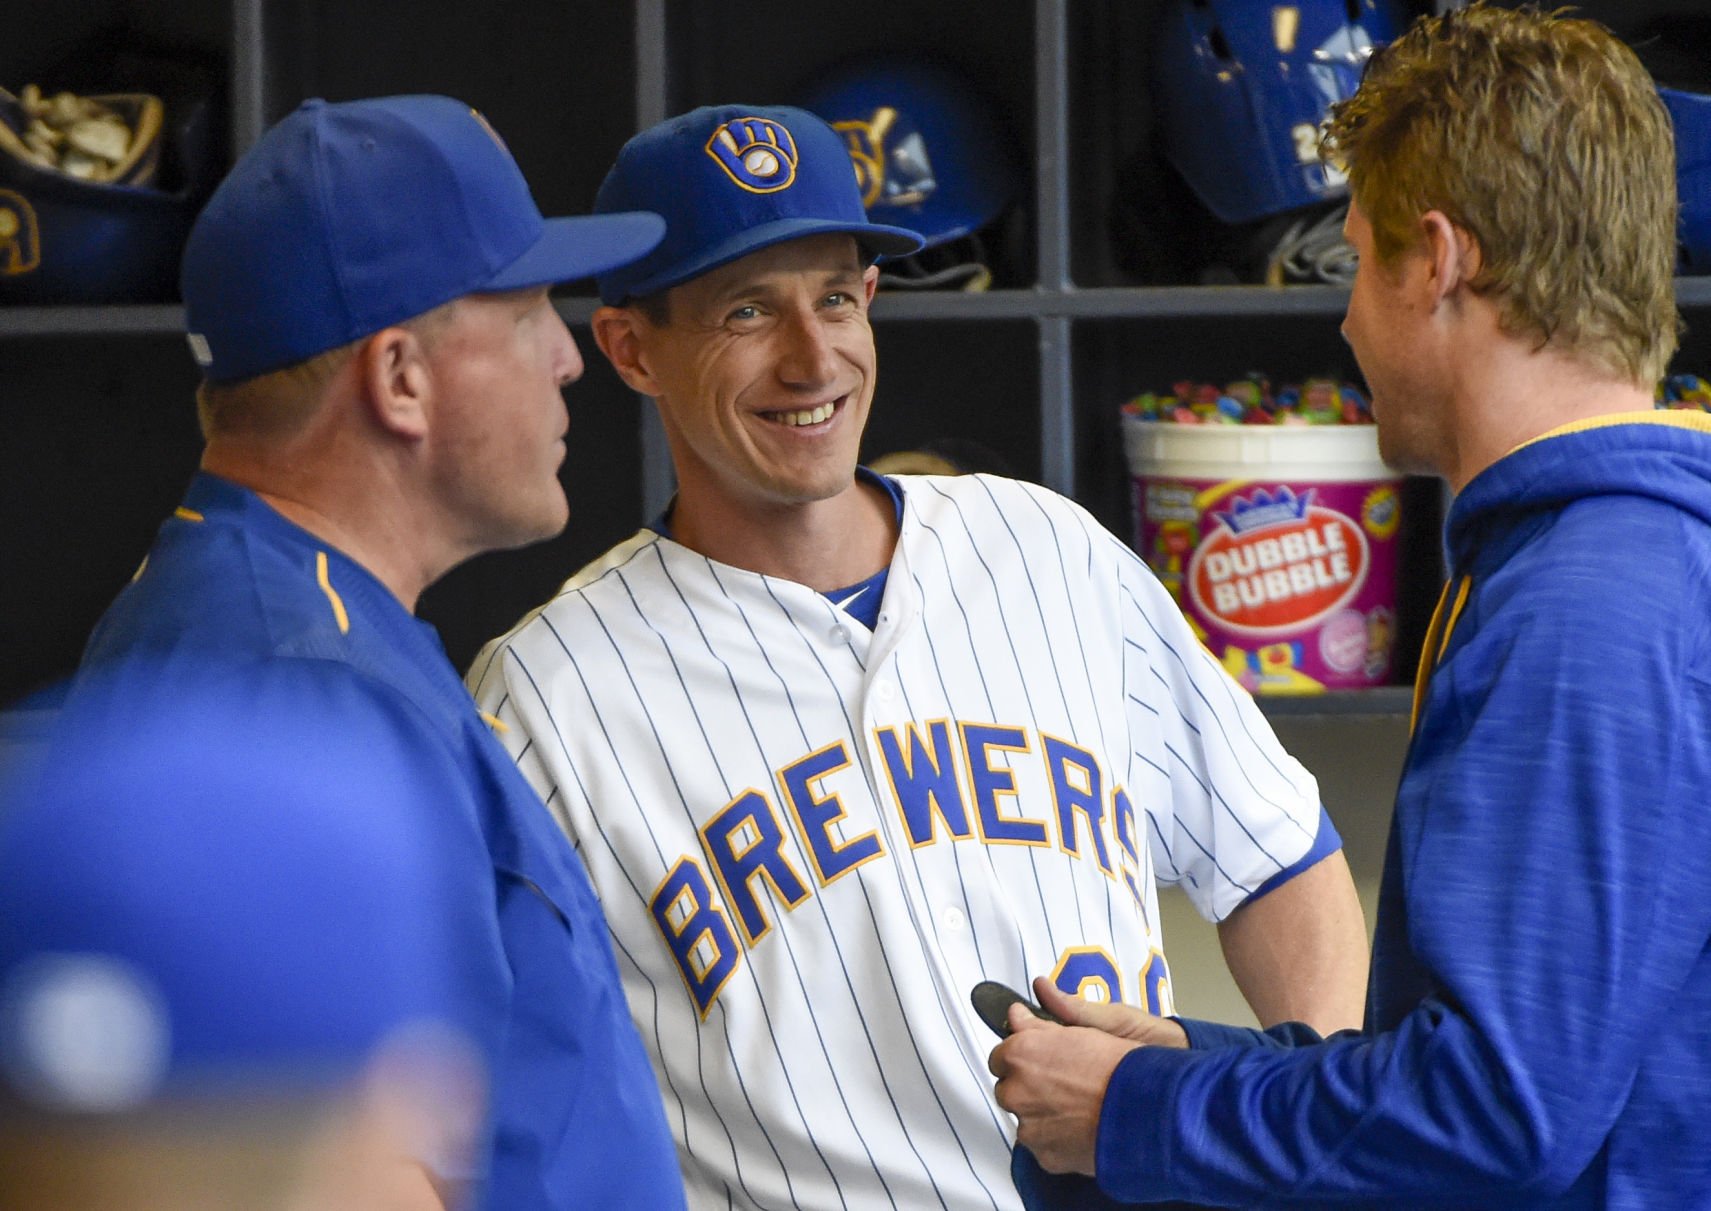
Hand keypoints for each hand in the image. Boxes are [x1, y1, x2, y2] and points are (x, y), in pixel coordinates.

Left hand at [986, 978, 1185, 1175]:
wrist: (1147, 1112)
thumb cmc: (1121, 1069)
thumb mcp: (1082, 1030)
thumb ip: (1038, 1024)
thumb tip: (1016, 1015)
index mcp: (1020, 1054)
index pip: (1000, 1056)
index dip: (1023, 1058)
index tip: (1040, 1062)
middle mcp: (1016, 1091)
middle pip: (1009, 1089)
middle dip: (1029, 1087)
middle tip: (1064, 1085)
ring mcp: (1028, 1127)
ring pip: (1026, 1119)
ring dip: (1043, 1114)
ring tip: (1079, 1109)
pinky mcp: (1043, 1156)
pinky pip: (1043, 1145)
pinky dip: (1057, 1139)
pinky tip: (1083, 1128)